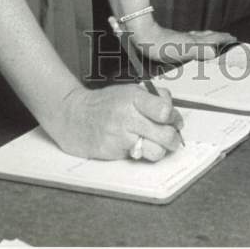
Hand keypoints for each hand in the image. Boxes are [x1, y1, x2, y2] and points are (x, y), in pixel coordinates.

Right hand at [43, 83, 184, 161]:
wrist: (75, 117)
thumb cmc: (104, 104)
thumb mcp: (128, 91)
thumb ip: (152, 98)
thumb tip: (172, 112)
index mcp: (134, 97)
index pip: (164, 110)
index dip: (174, 117)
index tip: (173, 119)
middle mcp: (128, 117)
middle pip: (165, 134)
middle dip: (173, 137)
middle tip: (171, 135)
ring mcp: (121, 136)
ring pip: (156, 151)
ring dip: (160, 149)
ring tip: (156, 143)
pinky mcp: (115, 152)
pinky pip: (140, 157)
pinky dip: (142, 153)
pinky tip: (138, 146)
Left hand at [128, 18, 234, 63]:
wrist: (143, 36)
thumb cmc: (160, 46)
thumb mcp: (181, 51)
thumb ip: (198, 51)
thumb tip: (214, 52)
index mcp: (193, 42)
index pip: (212, 40)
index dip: (223, 40)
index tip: (234, 39)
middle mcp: (189, 38)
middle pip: (207, 36)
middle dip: (218, 37)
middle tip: (228, 36)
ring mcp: (180, 38)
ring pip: (198, 36)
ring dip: (208, 37)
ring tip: (213, 37)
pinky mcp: (172, 40)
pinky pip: (189, 39)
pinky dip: (196, 39)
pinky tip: (190, 41)